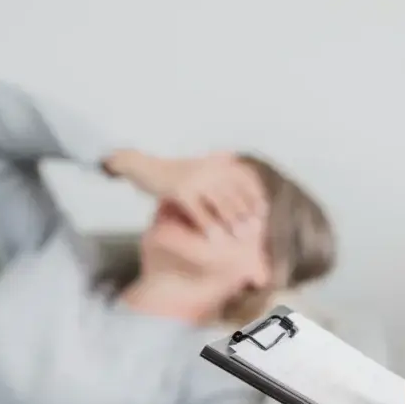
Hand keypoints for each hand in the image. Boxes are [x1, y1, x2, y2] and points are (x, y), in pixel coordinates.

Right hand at [104, 150, 266, 233]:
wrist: (140, 165)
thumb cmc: (170, 173)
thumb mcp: (196, 171)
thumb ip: (214, 180)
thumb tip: (233, 198)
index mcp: (215, 163)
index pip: (243, 178)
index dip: (254, 195)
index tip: (264, 212)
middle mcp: (208, 168)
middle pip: (234, 192)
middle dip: (246, 212)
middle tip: (256, 230)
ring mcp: (194, 179)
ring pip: (220, 202)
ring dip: (232, 221)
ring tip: (241, 238)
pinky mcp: (179, 190)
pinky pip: (198, 212)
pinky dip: (208, 227)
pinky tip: (214, 240)